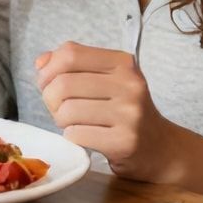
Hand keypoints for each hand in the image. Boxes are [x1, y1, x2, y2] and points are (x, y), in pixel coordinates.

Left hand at [36, 42, 188, 183]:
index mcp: (123, 63)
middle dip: (50, 99)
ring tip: (73, 123)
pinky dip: (72, 136)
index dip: (48, 69)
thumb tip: (41, 62)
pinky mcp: (125, 141)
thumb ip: (73, 66)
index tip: (47, 83)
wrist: (161, 148)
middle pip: (63, 84)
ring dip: (60, 120)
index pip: (71, 53)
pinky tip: (84, 136)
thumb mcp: (106, 80)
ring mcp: (130, 114)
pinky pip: (77, 134)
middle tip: (57, 109)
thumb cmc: (125, 111)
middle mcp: (130, 84)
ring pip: (67, 111)